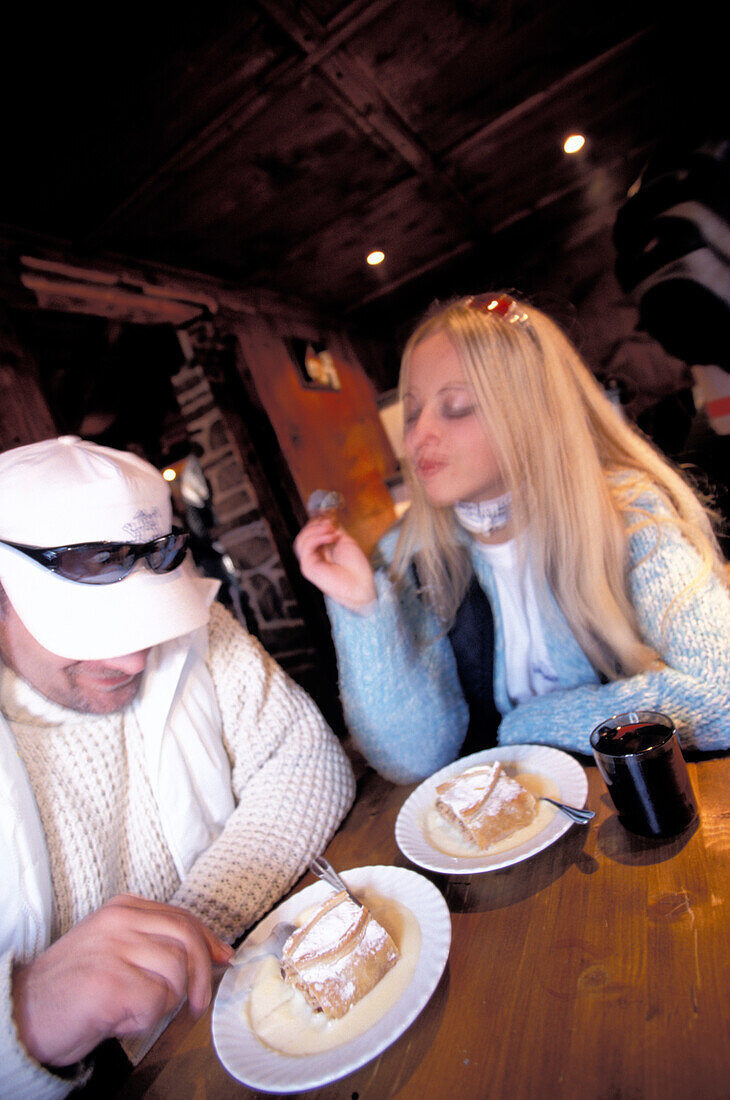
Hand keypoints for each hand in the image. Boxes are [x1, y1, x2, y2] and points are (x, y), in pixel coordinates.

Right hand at [11, 894, 231, 1067]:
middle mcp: (121, 921)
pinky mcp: (112, 983)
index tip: (223, 958)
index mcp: (123, 908)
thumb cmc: (72, 987)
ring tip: (135, 1010)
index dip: (208, 941)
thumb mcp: (114, 948)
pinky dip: (146, 1019)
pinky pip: (157, 1002)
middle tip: (197, 1004)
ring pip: (176, 973)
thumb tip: (213, 953)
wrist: (25, 1013)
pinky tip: (121, 1019)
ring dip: (165, 1002)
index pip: (182, 917)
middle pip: (187, 939)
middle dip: (201, 974)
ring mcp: (116, 949)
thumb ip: (155, 943)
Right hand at [294, 516, 376, 610]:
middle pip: (304, 534)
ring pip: (301, 540)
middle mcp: (312, 557)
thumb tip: (325, 515)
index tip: (331, 516)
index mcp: (320, 551)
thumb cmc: (356, 566)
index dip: (317, 521)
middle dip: (315, 524)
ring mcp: (309, 563)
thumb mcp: (344, 541)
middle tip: (332, 523)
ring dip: (316, 530)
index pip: (310, 532)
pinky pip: (306, 547)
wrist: (360, 585)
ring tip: (332, 529)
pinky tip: (332, 536)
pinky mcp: (308, 567)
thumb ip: (333, 529)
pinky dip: (318, 537)